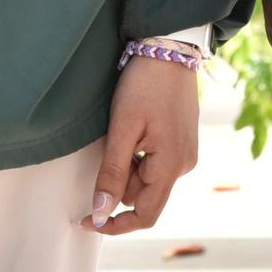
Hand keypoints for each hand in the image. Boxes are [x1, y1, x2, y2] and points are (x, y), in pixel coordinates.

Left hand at [86, 54, 199, 233]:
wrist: (170, 47)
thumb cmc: (145, 84)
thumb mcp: (122, 128)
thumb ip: (112, 174)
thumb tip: (100, 214)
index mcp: (171, 166)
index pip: (144, 215)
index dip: (114, 224)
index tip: (86, 220)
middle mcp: (184, 165)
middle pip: (143, 195)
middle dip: (118, 181)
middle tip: (108, 143)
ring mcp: (185, 152)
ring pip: (147, 178)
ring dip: (127, 166)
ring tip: (122, 127)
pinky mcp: (181, 141)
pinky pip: (155, 162)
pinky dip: (137, 155)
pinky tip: (133, 126)